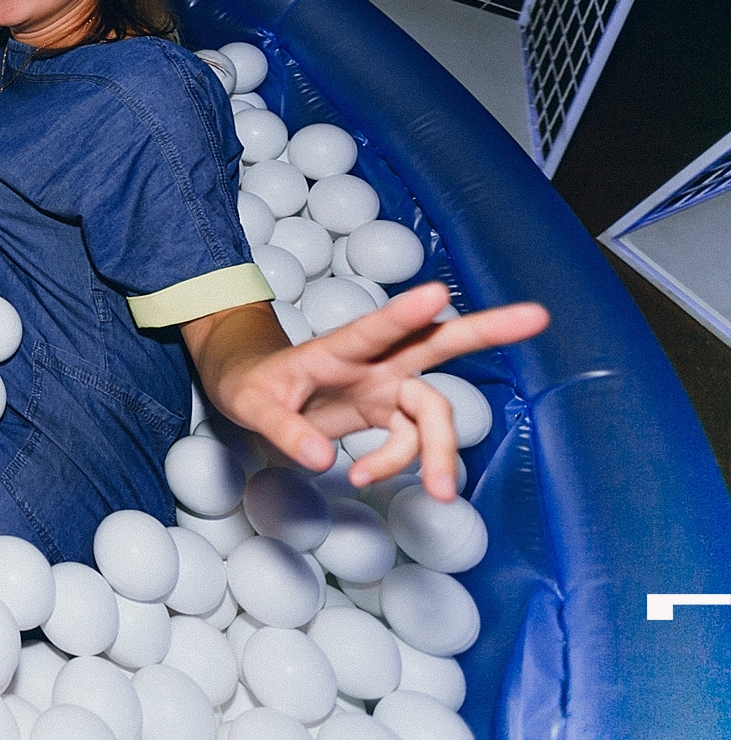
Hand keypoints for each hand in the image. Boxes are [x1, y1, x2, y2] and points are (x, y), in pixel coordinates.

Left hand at [209, 283, 547, 500]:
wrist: (249, 383)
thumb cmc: (249, 383)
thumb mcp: (250, 406)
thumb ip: (284, 430)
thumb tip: (324, 459)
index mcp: (337, 347)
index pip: (375, 327)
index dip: (405, 314)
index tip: (436, 294)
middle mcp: (372, 361)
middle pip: (436, 343)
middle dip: (488, 329)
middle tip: (538, 316)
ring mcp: (384, 385)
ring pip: (435, 409)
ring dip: (441, 451)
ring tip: (438, 493)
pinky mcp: (386, 410)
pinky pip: (412, 439)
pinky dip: (400, 464)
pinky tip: (364, 476)